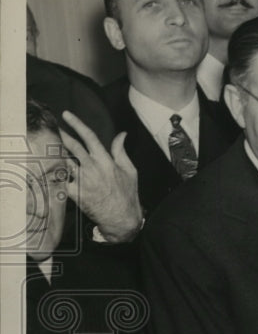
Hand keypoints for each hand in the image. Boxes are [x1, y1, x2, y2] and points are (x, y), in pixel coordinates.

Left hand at [59, 110, 141, 242]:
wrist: (121, 218)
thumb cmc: (127, 194)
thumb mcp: (130, 170)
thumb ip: (121, 151)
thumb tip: (122, 135)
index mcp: (106, 161)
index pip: (89, 137)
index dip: (77, 124)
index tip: (67, 115)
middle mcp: (92, 168)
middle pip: (72, 146)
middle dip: (61, 135)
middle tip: (52, 127)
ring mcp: (82, 180)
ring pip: (64, 161)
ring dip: (57, 153)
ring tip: (51, 148)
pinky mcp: (74, 193)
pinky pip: (61, 179)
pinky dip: (56, 173)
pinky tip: (51, 169)